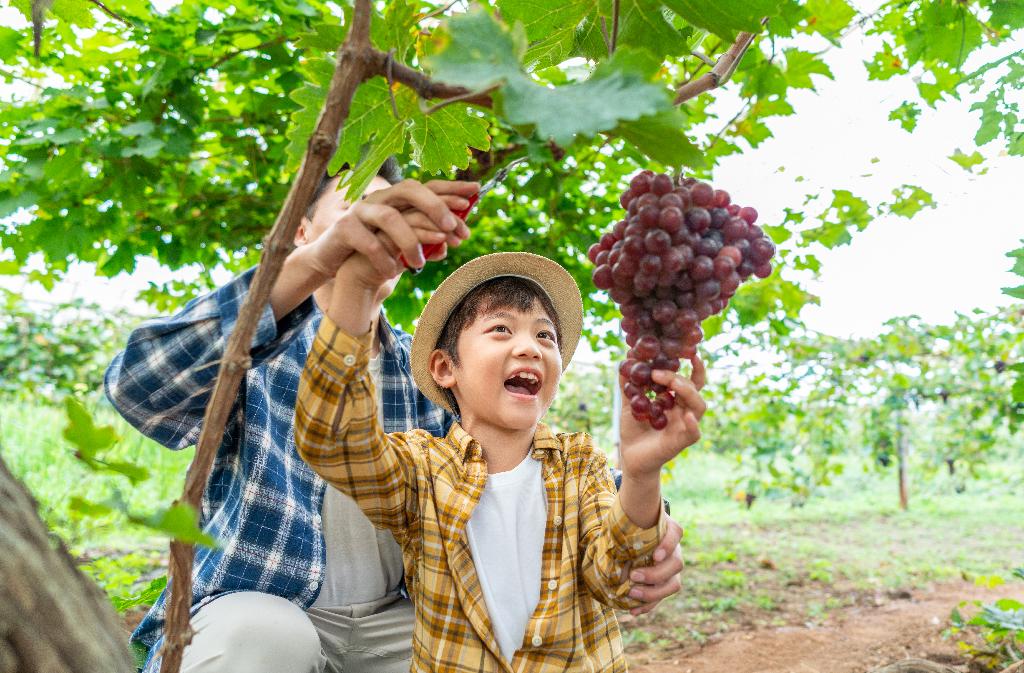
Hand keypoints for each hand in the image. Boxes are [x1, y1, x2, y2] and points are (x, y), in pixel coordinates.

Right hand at [309, 178, 477, 283]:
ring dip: (410, 242)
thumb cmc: (378, 251)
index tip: (476, 190)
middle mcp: (381, 199)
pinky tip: (393, 272)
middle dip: (435, 206)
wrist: (338, 264)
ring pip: (390, 217)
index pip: (428, 186)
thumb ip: (427, 241)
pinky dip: (384, 259)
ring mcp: (361, 212)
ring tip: (420, 264)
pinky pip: (368, 243)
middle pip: (410, 189)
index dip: (451, 187)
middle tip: (453, 228)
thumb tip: (453, 242)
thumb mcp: (405, 246)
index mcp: (398, 199)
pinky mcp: (344, 230)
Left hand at [618, 357, 705, 480]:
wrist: (630, 457)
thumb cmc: (633, 430)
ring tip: (672, 385)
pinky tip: (685, 415)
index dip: (695, 368)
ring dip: (687, 392)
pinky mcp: (682, 441)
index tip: (691, 352)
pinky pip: (694, 432)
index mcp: (675, 400)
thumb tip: (625, 359)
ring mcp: (685, 425)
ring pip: (699, 406)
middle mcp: (684, 411)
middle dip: (677, 377)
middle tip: (657, 372)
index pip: (691, 381)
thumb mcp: (629, 404)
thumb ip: (629, 385)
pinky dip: (692, 423)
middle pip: (693, 389)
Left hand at [627, 515, 683, 614]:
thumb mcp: (629, 523)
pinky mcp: (665, 584)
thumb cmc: (631, 527)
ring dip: (653, 593)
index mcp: (667, 529)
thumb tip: (610, 541)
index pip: (675, 532)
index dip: (668, 545)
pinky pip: (662, 598)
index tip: (655, 556)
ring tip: (632, 594)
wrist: (634, 537)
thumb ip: (624, 528)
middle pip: (676, 564)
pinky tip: (633, 611)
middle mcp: (674, 550)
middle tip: (633, 576)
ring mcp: (672, 569)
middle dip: (655, 574)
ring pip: (673, 584)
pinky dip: (647, 606)